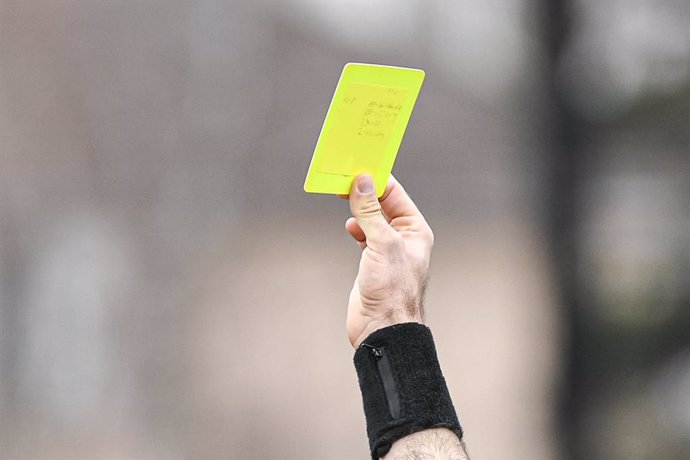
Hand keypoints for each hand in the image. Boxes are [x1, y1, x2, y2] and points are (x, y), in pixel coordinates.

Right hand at [344, 174, 433, 347]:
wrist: (383, 328)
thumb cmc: (393, 290)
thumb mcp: (383, 244)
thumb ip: (371, 212)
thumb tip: (362, 183)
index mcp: (415, 230)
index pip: (396, 195)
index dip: (377, 179)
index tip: (358, 166)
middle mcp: (403, 238)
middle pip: (382, 205)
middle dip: (365, 192)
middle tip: (345, 178)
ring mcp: (387, 251)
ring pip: (371, 220)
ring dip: (359, 210)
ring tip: (343, 197)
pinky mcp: (372, 263)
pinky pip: (364, 236)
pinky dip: (356, 228)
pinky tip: (350, 227)